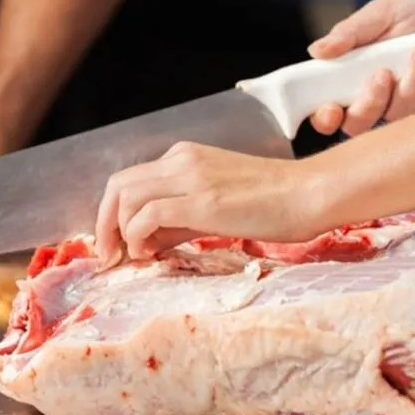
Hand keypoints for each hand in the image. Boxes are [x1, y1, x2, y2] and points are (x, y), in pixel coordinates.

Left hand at [94, 141, 320, 261]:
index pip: (129, 181)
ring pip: (126, 197)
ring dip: (119, 231)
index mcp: (184, 158)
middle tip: (109, 255)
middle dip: (104, 223)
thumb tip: (145, 242)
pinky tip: (150, 253)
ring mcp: (191, 177)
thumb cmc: (272, 204)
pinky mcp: (202, 200)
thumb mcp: (215, 207)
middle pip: (118, 185)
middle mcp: (181, 161)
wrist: (310, 194)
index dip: (112, 214)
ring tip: (133, 257)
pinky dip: (138, 236)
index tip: (115, 245)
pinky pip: (148, 214)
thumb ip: (178, 221)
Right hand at [306, 0, 414, 135]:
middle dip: (368, 103)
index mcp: (357, 74)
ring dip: (410, 83)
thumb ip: (353, 32)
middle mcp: (379, 98)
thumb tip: (316, 51)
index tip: (329, 109)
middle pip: (356, 125)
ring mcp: (409, 111)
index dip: (324, 117)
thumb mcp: (391, 11)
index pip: (329, 109)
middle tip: (383, 75)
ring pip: (394, 119)